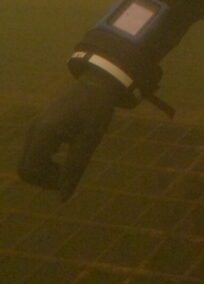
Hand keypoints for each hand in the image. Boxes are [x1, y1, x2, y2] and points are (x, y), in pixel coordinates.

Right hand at [18, 70, 120, 200]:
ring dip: (48, 170)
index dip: (48, 182)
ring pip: (29, 162)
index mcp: (44, 132)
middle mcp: (33, 130)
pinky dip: (48, 160)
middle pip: (26, 169)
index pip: (30, 171)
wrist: (97, 84)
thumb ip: (74, 170)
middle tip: (71, 171)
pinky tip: (67, 151)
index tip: (70, 176)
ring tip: (72, 161)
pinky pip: (35, 153)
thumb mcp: (89, 141)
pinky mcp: (39, 127)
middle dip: (46, 179)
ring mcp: (34, 128)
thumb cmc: (96, 111)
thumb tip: (63, 199)